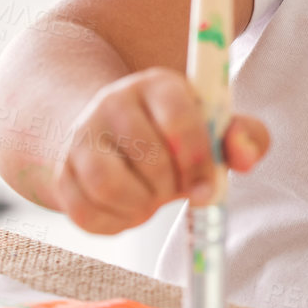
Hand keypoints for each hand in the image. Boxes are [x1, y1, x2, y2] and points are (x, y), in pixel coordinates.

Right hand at [52, 67, 270, 233]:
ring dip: (141, 205)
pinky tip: (130, 208)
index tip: (207, 186)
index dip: (197, 159)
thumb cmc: (177, 135)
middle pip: (147, 156)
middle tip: (178, 189)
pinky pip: (86, 213)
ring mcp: (82, 136)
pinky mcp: (62, 173)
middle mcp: (113, 102)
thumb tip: (244, 155)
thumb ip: (244, 137)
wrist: (113, 134)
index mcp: (158, 85)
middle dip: (171, 185)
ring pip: (108, 184)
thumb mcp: (215, 127)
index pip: (178, 117)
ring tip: (154, 199)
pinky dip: (116, 223)